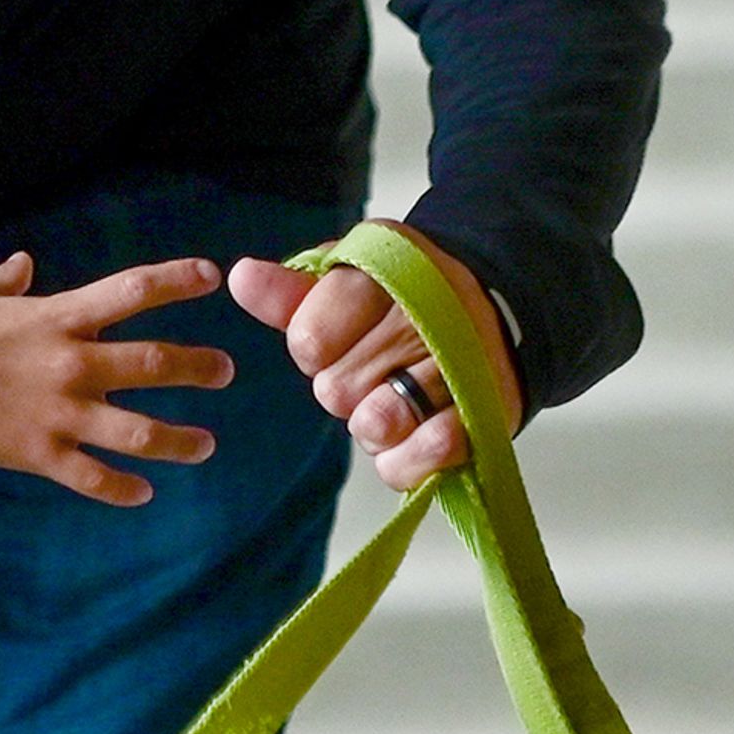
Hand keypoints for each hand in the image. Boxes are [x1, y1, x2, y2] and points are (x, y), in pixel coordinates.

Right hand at [0, 253, 234, 508]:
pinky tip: (144, 494)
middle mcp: (69, 364)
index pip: (132, 291)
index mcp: (56, 318)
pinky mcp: (39, 455)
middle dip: (197, 367)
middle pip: (151, 364)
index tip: (210, 277)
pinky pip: (92, 478)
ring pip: (136, 431)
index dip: (176, 281)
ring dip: (178, 439)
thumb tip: (23, 263)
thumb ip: (6, 281)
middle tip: (225, 371)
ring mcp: (58, 414)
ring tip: (205, 445)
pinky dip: (121, 490)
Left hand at [224, 221, 519, 490]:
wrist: (492, 318)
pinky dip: (405, 459)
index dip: (315, 350)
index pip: (309, 340)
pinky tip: (410, 438)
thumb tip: (241, 278)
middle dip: (346, 389)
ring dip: (374, 425)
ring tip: (392, 403)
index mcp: (382, 274)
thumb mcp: (346, 286)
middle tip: (372, 374)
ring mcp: (458, 365)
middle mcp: (423, 314)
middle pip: (336, 389)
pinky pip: (422, 455)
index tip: (338, 340)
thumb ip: (291, 293)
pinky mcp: (483, 414)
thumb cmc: (402, 308)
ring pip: (377, 423)